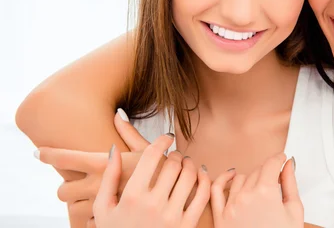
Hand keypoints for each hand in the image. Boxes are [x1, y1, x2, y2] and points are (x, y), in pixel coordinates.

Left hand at [36, 109, 154, 220]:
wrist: (178, 197)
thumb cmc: (164, 171)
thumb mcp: (146, 150)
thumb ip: (127, 133)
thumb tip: (117, 114)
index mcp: (104, 164)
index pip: (66, 158)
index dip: (50, 154)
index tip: (39, 152)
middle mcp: (97, 185)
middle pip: (62, 189)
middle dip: (68, 186)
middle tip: (78, 183)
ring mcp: (101, 206)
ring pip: (72, 209)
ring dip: (80, 204)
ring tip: (94, 199)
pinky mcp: (107, 221)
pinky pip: (88, 223)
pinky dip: (93, 218)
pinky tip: (105, 212)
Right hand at [93, 134, 209, 227]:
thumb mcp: (104, 208)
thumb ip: (109, 178)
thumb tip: (114, 149)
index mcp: (131, 196)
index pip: (152, 156)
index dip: (161, 141)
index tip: (166, 138)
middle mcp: (153, 205)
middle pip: (173, 164)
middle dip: (176, 155)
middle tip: (175, 155)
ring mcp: (171, 216)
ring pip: (190, 176)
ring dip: (191, 165)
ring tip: (187, 164)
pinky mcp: (186, 226)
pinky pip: (202, 195)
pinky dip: (204, 180)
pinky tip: (200, 175)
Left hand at [211, 153, 303, 227]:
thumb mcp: (294, 211)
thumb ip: (290, 183)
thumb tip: (289, 164)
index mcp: (265, 193)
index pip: (271, 164)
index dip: (278, 158)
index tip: (281, 159)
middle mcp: (245, 196)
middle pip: (257, 171)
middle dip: (268, 172)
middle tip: (276, 179)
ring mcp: (230, 206)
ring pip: (239, 178)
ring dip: (250, 178)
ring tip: (259, 186)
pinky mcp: (220, 217)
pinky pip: (216, 190)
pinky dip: (222, 179)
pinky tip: (230, 175)